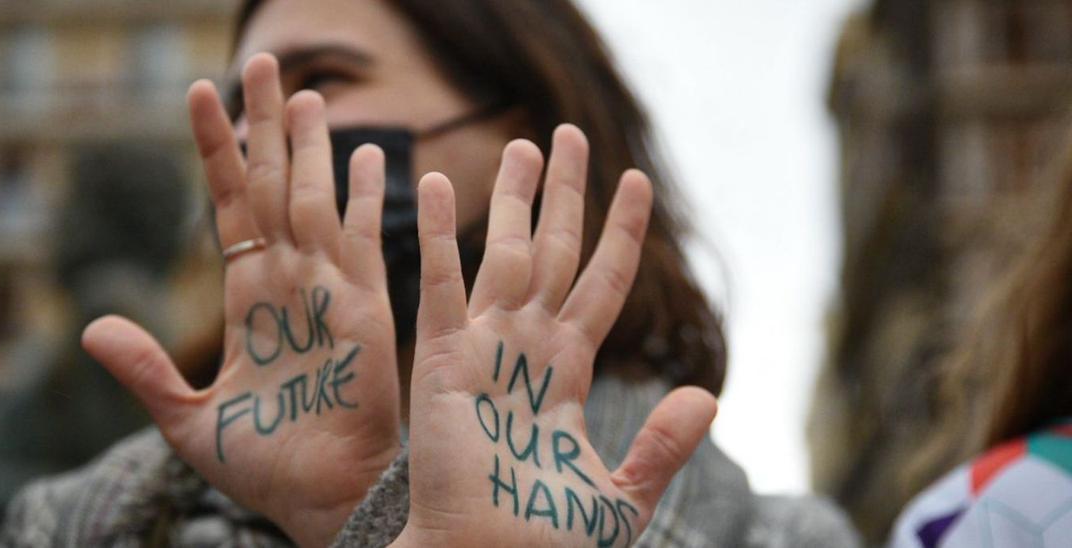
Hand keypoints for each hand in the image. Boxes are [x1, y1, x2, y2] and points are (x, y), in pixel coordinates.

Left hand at [80, 54, 400, 546]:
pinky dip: (365, 197)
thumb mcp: (185, 419)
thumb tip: (90, 327)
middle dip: (267, 124)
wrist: (320, 499)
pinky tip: (365, 154)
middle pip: (272, 184)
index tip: (200, 92)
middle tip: (264, 61)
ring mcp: (328, 289)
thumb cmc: (262, 465)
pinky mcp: (366, 308)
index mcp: (247, 296)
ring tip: (305, 92)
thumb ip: (146, 370)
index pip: (227, 204)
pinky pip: (366, 240)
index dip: (215, 149)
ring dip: (310, 146)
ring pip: (315, 199)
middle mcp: (288, 280)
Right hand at [393, 126, 717, 546]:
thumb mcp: (624, 493)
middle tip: (566, 134)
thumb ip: (662, 444)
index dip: (621, 233)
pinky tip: (428, 182)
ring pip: (502, 253)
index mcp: (568, 373)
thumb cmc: (550, 541)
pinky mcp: (443, 361)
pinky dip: (432, 235)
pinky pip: (439, 286)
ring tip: (523, 143)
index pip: (603, 283)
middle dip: (562, 194)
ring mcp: (484, 350)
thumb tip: (706, 395)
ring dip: (513, 198)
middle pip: (552, 251)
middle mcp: (527, 349)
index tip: (638, 181)